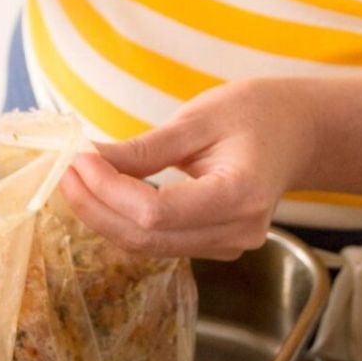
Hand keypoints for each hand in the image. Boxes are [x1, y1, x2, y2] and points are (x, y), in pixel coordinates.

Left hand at [59, 78, 319, 259]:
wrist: (297, 133)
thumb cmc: (255, 115)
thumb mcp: (198, 119)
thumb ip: (143, 148)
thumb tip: (88, 160)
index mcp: (241, 195)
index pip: (156, 212)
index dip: (108, 190)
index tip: (77, 159)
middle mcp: (238, 231)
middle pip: (145, 237)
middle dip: (94, 206)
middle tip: (63, 172)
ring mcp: (226, 245)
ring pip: (145, 245)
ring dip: (102, 215)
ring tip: (74, 179)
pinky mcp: (211, 245)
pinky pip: (155, 241)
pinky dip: (121, 219)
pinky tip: (101, 192)